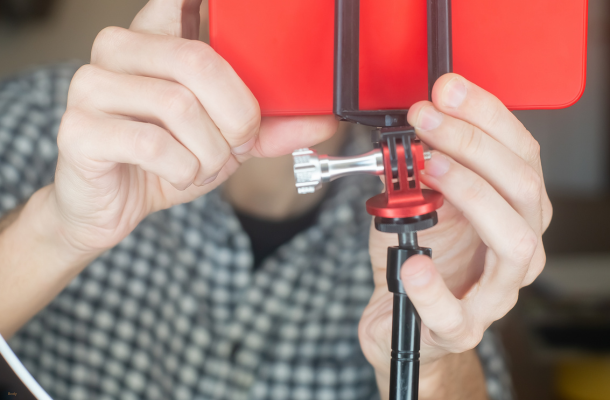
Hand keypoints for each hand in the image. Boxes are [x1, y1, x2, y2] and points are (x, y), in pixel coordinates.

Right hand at [51, 0, 336, 256]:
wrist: (115, 204)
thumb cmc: (168, 160)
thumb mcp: (227, 138)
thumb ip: (271, 125)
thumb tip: (325, 120)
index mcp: (156, 37)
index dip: (214, 1)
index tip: (244, 23)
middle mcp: (119, 49)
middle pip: (199, 61)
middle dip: (237, 115)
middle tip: (237, 142)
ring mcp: (91, 85)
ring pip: (180, 107)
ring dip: (211, 152)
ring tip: (204, 163)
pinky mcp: (78, 128)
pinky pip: (154, 144)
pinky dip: (184, 169)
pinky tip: (178, 173)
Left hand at [359, 74, 550, 397]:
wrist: (399, 318)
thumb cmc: (415, 256)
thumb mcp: (417, 201)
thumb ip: (422, 169)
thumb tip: (417, 125)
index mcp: (511, 210)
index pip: (519, 153)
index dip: (486, 115)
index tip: (447, 89)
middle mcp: (516, 246)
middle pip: (521, 188)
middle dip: (473, 143)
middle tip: (426, 119)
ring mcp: (495, 292)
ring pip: (513, 242)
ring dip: (472, 195)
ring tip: (430, 170)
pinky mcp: (459, 327)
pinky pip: (454, 313)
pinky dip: (432, 288)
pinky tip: (412, 264)